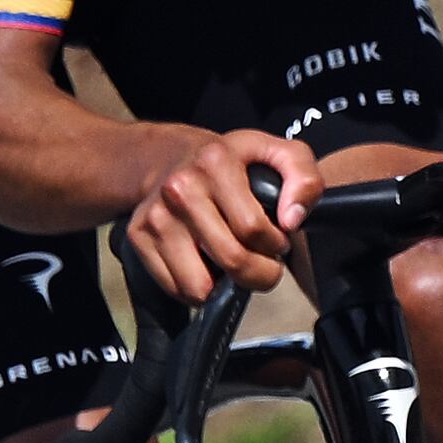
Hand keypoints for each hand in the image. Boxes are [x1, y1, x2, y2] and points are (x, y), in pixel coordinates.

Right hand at [123, 129, 315, 304]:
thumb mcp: (276, 152)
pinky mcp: (139, 237)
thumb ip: (304, 178)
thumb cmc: (231, 162)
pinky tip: (205, 261)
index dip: (276, 245)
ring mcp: (156, 215)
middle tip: (262, 261)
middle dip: (260, 273)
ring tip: (231, 258)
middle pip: (232, 261)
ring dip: (224, 285)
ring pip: (200, 286)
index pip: (254, 229)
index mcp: (216, 162)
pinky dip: (196, 286)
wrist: (170, 157)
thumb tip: (292, 220)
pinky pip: (176, 289)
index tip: (277, 240)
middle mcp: (180, 188)